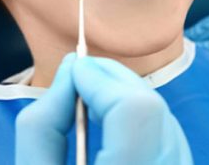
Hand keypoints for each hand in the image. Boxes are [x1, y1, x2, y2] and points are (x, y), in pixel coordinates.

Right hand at [16, 54, 192, 164]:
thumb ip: (41, 128)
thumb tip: (70, 72)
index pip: (136, 111)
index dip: (101, 80)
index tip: (73, 72)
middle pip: (152, 106)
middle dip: (111, 81)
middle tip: (77, 80)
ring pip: (163, 118)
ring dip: (124, 99)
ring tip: (89, 106)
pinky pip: (167, 136)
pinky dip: (138, 122)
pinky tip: (111, 131)